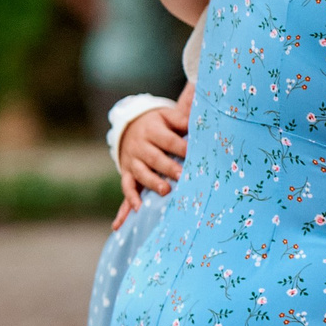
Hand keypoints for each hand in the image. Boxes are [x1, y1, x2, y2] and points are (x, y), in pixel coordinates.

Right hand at [114, 102, 188, 224]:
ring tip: (166, 191)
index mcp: (152, 130)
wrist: (128, 126)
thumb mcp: (167, 116)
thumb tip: (199, 122)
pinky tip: (138, 209)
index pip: (168, 140)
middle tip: (182, 176)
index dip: (181, 148)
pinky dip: (131, 199)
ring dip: (153, 183)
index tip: (195, 155)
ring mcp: (132, 161)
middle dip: (168, 168)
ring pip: (141, 173)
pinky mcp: (126, 173)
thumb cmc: (157, 123)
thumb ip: (181, 119)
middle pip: (155, 158)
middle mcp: (140, 146)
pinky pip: (127, 186)